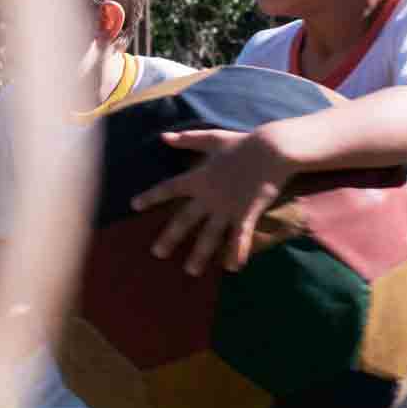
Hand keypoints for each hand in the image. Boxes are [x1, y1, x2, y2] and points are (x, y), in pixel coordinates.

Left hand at [129, 127, 293, 275]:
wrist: (271, 148)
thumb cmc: (242, 143)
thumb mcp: (212, 138)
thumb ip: (187, 139)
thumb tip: (163, 136)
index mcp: (198, 178)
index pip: (168, 188)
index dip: (151, 197)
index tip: (134, 206)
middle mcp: (208, 196)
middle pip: (184, 220)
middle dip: (170, 238)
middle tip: (157, 254)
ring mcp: (227, 207)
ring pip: (209, 235)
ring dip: (199, 254)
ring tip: (191, 271)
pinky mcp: (246, 213)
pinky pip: (240, 237)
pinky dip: (237, 253)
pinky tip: (233, 268)